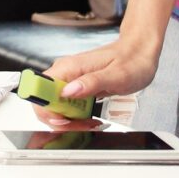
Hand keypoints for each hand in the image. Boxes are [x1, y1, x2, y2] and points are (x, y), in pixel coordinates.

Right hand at [34, 33, 160, 129]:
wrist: (139, 53)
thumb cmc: (132, 60)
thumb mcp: (117, 75)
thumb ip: (92, 82)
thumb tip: (68, 91)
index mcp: (69, 67)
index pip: (39, 89)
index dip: (46, 108)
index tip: (64, 119)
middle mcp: (64, 73)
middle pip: (44, 103)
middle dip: (60, 120)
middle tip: (82, 124)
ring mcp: (69, 81)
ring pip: (53, 109)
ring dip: (69, 121)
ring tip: (90, 123)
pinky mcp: (75, 88)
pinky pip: (65, 108)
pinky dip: (75, 118)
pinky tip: (89, 119)